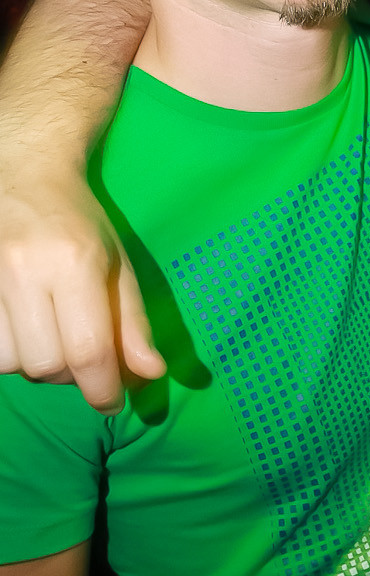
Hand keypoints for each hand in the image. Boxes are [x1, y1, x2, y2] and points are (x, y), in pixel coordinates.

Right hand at [0, 167, 164, 412]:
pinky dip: (12, 352)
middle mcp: (24, 272)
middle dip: (71, 377)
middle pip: (45, 365)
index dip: (103, 389)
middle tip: (87, 359)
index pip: (87, 351)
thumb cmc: (79, 221)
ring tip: (54, 337)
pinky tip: (28, 330)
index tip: (113, 401)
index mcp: (73, 262)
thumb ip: (133, 323)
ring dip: (37, 366)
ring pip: (10, 364)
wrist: (23, 174)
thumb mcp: (118, 264)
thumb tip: (150, 375)